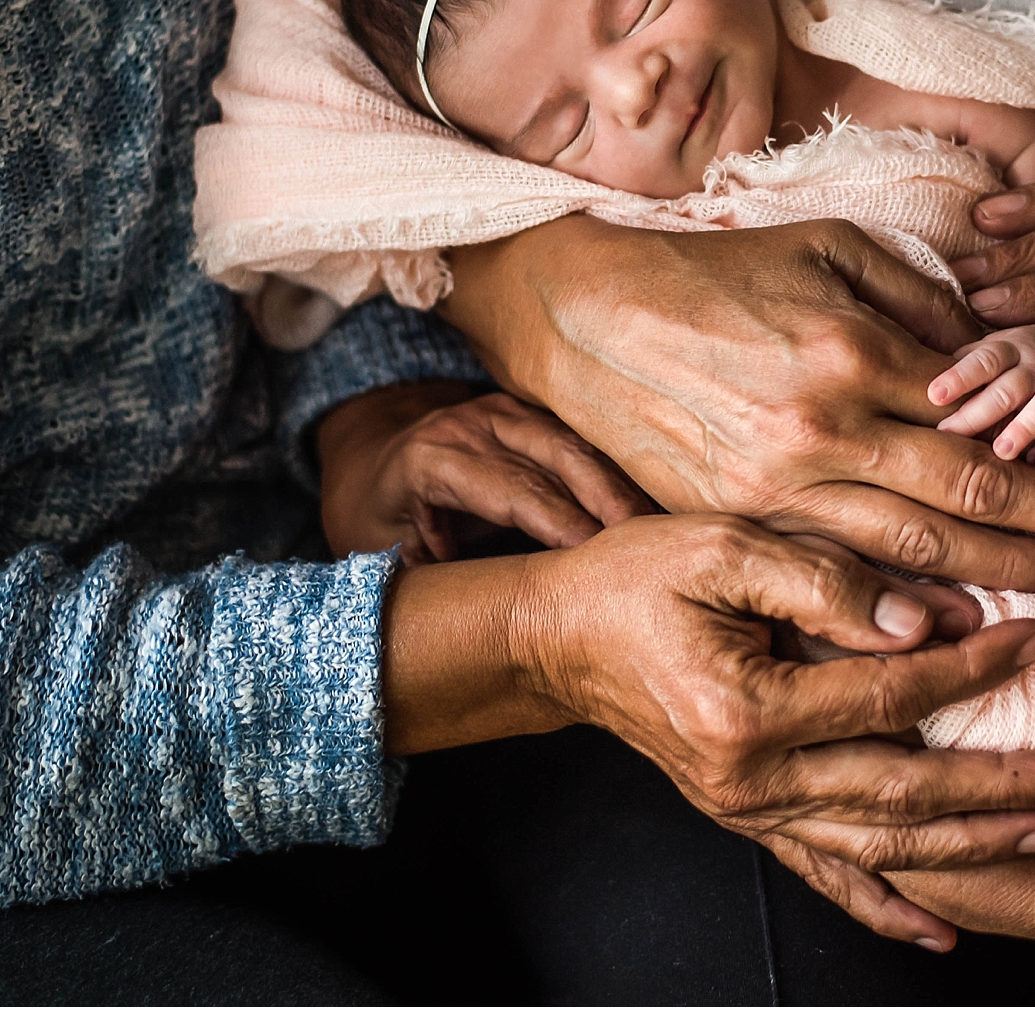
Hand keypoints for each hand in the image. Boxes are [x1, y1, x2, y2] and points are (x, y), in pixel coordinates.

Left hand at [318, 381, 654, 560]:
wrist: (368, 464)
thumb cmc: (378, 520)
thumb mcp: (381, 555)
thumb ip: (428, 577)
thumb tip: (476, 622)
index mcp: (431, 458)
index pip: (508, 489)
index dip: (558, 521)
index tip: (598, 554)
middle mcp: (473, 425)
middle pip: (555, 457)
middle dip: (609, 499)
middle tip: (655, 541)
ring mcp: (506, 412)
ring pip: (577, 444)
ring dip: (622, 484)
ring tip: (665, 525)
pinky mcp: (531, 415)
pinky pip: (581, 439)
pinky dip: (617, 471)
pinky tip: (650, 503)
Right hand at [441, 216, 1034, 591]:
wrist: (581, 312)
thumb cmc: (712, 268)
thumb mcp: (826, 246)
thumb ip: (920, 299)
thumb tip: (991, 355)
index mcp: (852, 351)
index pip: (987, 423)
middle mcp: (820, 429)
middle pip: (967, 496)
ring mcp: (772, 488)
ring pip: (909, 551)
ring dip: (999, 575)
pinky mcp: (732, 520)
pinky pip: (832, 572)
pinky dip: (901, 604)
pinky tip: (953, 625)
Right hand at [504, 514, 1034, 947]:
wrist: (555, 640)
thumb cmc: (633, 579)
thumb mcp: (722, 547)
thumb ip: (824, 580)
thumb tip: (921, 622)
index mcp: (748, 708)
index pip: (890, 693)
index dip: (971, 670)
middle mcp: (751, 778)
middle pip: (902, 788)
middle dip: (998, 784)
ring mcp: (748, 810)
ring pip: (879, 841)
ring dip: (968, 843)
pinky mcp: (744, 819)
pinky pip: (824, 873)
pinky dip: (884, 907)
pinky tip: (939, 931)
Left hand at [928, 319, 1034, 463]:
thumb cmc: (1018, 358)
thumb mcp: (990, 350)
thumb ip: (957, 367)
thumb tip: (903, 389)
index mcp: (1008, 347)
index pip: (982, 359)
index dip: (959, 376)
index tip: (933, 396)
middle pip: (1009, 386)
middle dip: (980, 412)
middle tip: (950, 435)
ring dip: (1025, 427)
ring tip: (1002, 452)